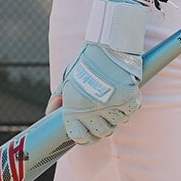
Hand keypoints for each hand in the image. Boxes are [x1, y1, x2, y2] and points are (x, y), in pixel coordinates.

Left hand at [59, 0, 147, 143]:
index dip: (85, 136)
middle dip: (103, 125)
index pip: (79, 137)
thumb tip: (50, 112)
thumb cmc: (87, 60)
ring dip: (116, 113)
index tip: (89, 131)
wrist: (109, 43)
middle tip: (104, 113)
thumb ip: (59, 97)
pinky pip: (130, 112)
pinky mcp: (128, 100)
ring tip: (114, 98)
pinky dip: (129, 105)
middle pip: (102, 133)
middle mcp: (91, 111)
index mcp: (73, 108)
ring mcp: (111, 107)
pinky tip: (125, 92)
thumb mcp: (68, 78)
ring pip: (117, 123)